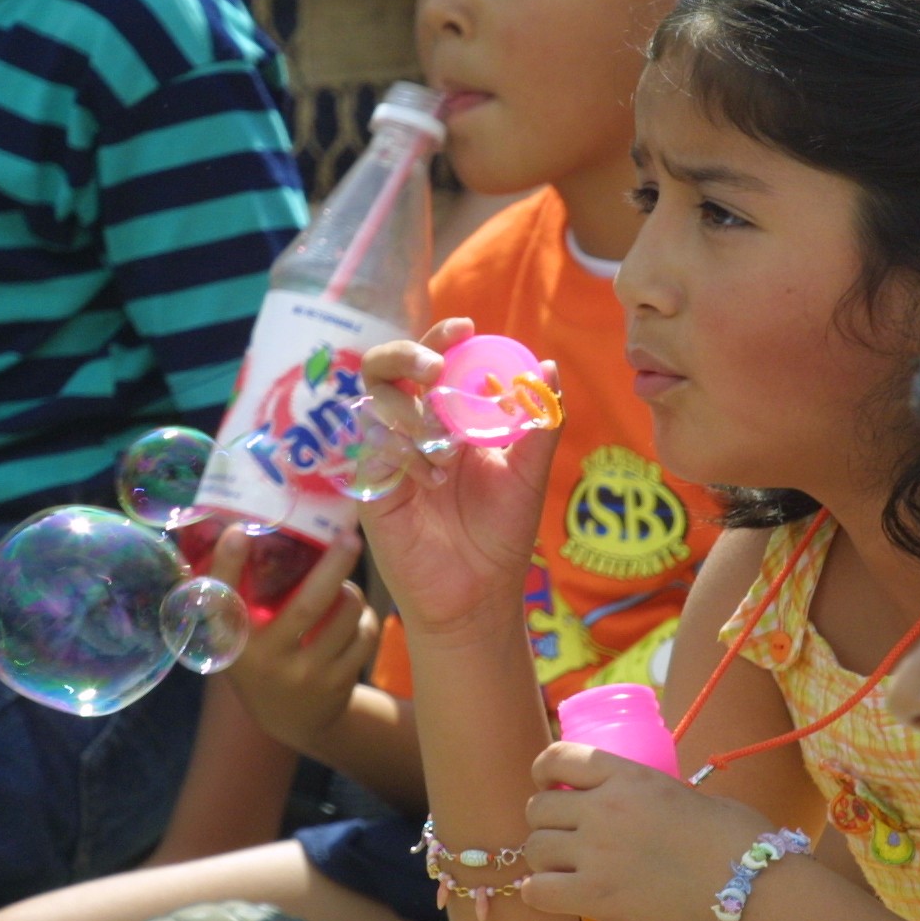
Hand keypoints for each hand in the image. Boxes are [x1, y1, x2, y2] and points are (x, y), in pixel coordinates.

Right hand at [208, 524, 376, 755]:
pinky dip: (364, 619)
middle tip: (349, 537)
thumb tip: (231, 524)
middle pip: (308, 605)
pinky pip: (364, 634)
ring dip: (351, 591)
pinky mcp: (337, 683)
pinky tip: (353, 620)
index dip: (228, 566)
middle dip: (333, 565)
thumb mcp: (238, 636)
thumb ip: (236, 596)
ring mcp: (305, 676)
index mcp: (232, 642)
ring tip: (344, 586)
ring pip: (346, 614)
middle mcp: (266, 661)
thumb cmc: (261, 657)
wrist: (293, 721)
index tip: (238, 531)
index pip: (223, 601)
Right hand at [356, 318, 559, 640]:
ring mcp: (388, 453)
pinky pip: (373, 448)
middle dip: (406, 355)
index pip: (435, 359)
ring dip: (410, 413)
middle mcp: (413, 427)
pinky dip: (404, 453)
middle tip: (434, 368)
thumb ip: (540, 421)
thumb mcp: (528, 473)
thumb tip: (548, 367)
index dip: (442, 336)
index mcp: (449, 415)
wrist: (477, 593)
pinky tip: (430, 480)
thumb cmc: (502, 534)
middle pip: (386, 366)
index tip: (464, 327)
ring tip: (443, 449)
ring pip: (373, 401)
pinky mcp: (371, 484)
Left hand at [522, 743, 773, 920]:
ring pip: (534, 847)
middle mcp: (604, 807)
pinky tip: (553, 894)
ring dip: (542, 856)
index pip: (560, 757)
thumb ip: (650, 793)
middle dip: (545, 820)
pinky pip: (537, 890)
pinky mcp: (596, 897)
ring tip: (560, 867)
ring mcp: (596, 852)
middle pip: (539, 806)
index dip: (544, 770)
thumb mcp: (687, 795)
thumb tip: (636, 802)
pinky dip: (539, 892)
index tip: (547, 782)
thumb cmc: (740, 841)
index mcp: (628, 774)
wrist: (757, 891)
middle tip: (561, 835)